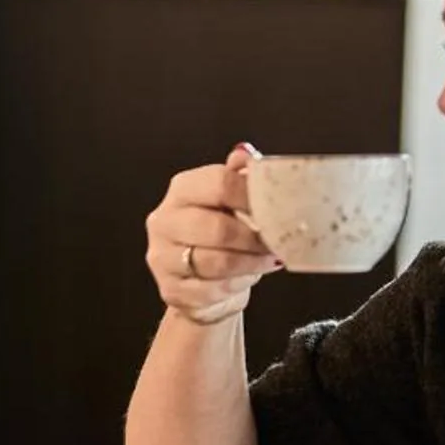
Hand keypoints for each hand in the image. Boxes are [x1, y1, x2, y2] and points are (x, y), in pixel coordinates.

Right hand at [146, 145, 280, 324]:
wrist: (200, 282)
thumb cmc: (220, 236)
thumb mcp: (230, 202)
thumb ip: (239, 178)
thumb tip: (246, 154)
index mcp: (182, 189)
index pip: (219, 183)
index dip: (254, 196)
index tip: (281, 207)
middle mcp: (165, 221)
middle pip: (217, 228)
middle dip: (255, 238)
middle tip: (279, 242)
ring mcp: (162, 257)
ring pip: (216, 263)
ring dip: (251, 263)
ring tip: (270, 260)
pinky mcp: (171, 290)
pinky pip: (211, 290)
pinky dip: (237, 285)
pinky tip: (248, 277)